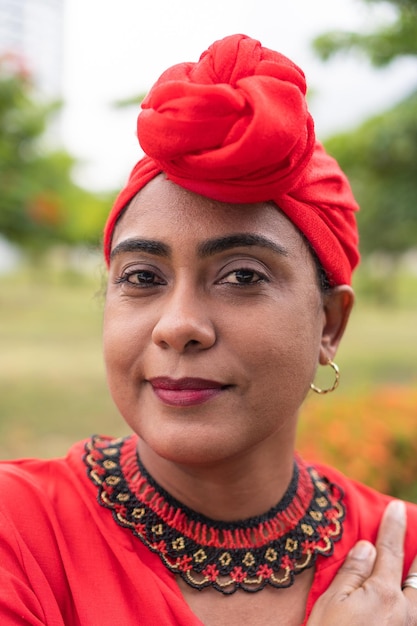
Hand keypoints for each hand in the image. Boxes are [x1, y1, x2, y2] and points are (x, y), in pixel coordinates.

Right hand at [306, 500, 416, 625]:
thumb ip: (352, 572)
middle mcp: (405, 613)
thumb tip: (368, 546)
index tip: (396, 507)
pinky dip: (414, 600)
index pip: (390, 551)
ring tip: (416, 568)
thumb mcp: (331, 604)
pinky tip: (410, 598)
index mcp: (382, 595)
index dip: (393, 527)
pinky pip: (415, 614)